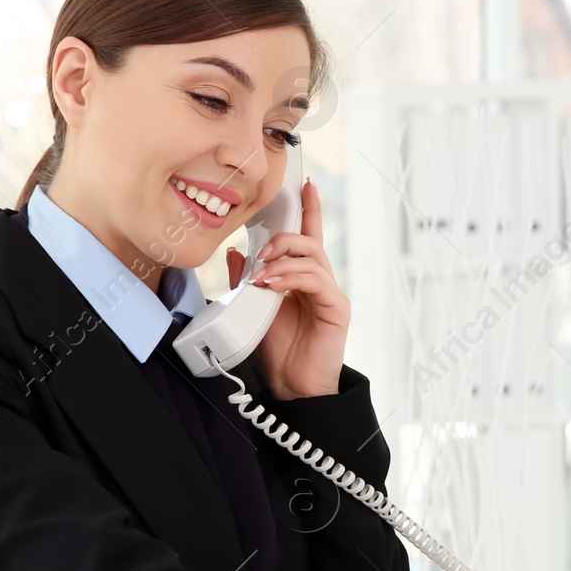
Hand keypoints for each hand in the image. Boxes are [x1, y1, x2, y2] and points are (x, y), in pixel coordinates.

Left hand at [226, 177, 348, 399]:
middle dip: (284, 237)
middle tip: (260, 251)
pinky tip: (273, 285)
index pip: (308, 236)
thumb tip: (234, 251)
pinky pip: (316, 281)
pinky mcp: (336, 308)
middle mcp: (319, 281)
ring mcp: (330, 294)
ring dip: (282, 260)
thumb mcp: (253, 308)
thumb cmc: (278, 350)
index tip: (305, 183)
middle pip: (310, 241)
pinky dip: (292, 278)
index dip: (309, 208)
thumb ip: (246, 279)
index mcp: (302, 278)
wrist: (293, 387)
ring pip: (313, 256)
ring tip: (261, 275)